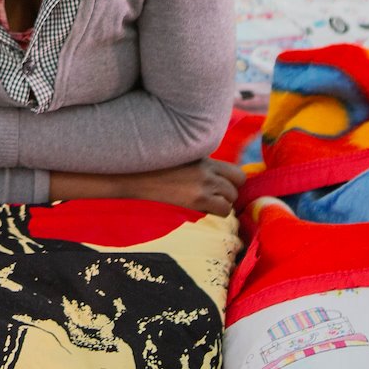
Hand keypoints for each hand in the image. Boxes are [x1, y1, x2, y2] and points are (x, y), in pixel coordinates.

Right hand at [50, 158, 245, 217]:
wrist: (131, 177)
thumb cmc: (149, 167)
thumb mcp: (177, 156)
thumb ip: (196, 163)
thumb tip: (210, 174)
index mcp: (202, 156)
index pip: (235, 171)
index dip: (231, 182)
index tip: (221, 188)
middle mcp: (206, 168)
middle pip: (237, 183)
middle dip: (229, 193)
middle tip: (214, 198)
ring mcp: (203, 184)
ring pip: (231, 198)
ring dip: (222, 204)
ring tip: (205, 205)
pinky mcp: (196, 200)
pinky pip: (222, 210)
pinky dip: (215, 213)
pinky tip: (200, 211)